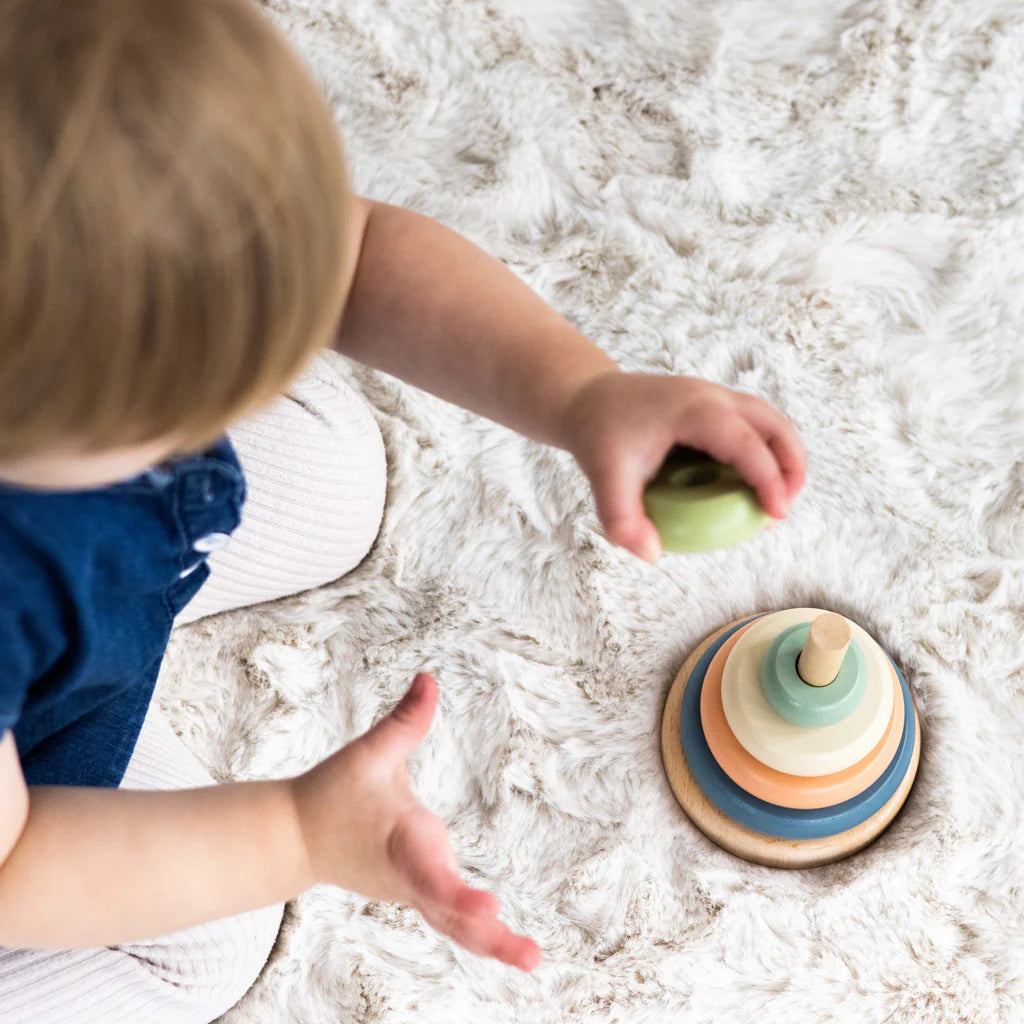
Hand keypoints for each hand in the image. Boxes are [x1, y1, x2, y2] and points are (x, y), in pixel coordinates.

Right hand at [290, 673, 540, 971]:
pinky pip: (449, 918)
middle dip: (492, 938)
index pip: (432, 876)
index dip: (460, 895)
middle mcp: (409, 876)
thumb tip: (429, 677)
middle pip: (451, 915)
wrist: (295, 837)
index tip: (492, 908)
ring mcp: (412, 891)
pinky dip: (477, 932)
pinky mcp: (414, 892)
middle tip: (531, 957)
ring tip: (531, 958)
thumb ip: (405, 720)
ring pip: (453, 924)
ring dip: (491, 943)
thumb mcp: (368, 753)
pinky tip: (507, 943)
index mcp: (401, 846)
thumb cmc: (332, 793)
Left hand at [559, 370, 805, 560]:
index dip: (768, 478)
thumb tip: (651, 554)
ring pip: (771, 421)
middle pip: (774, 424)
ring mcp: (716, 395)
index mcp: (693, 409)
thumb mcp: (604, 479)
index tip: (776, 515)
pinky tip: (752, 486)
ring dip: (785, 458)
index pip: (745, 442)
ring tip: (777, 501)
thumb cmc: (599, 435)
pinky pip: (754, 425)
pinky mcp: (714, 403)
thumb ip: (622, 519)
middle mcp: (712, 395)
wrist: (587, 399)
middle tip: (784, 510)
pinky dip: (766, 452)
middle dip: (791, 466)